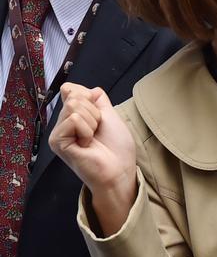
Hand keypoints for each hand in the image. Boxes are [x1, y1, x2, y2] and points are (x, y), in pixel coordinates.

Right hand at [49, 82, 136, 233]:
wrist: (119, 169)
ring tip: (92, 138)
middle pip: (75, 96)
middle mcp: (62, 123)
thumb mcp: (109, 114)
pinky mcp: (57, 142)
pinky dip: (87, 130)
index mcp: (73, 115)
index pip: (71, 89)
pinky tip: (86, 144)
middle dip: (94, 111)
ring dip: (92, 121)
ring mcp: (58, 133)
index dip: (89, 96)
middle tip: (97, 130)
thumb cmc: (117, 146)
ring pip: (75, 106)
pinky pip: (74, 120)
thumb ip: (97, 99)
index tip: (99, 115)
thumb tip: (83, 87)